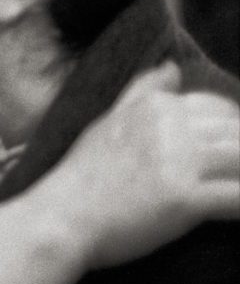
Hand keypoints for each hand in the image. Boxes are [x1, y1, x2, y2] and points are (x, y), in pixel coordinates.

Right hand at [41, 61, 239, 268]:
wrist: (61, 217)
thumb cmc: (83, 174)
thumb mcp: (108, 121)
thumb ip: (142, 91)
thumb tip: (172, 66)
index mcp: (153, 106)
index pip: (218, 108)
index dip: (231, 131)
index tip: (224, 156)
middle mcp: (168, 126)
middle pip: (236, 132)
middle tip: (230, 175)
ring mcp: (177, 161)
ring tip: (234, 190)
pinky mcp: (184, 199)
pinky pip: (238, 197)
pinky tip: (238, 213)